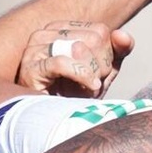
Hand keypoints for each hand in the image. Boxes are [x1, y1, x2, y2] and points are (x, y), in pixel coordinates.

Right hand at [16, 21, 134, 97]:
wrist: (55, 123)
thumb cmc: (77, 94)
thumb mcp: (104, 69)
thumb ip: (118, 49)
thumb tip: (122, 35)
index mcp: (60, 29)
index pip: (100, 31)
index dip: (108, 55)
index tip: (99, 72)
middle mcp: (44, 35)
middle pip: (93, 39)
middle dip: (101, 65)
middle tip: (93, 82)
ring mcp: (33, 50)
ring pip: (79, 48)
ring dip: (92, 73)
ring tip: (86, 87)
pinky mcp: (29, 69)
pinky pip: (62, 62)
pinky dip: (82, 75)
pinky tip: (89, 87)